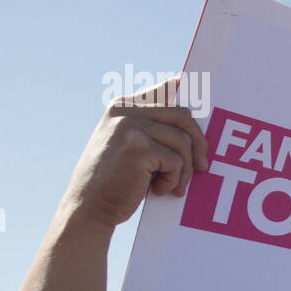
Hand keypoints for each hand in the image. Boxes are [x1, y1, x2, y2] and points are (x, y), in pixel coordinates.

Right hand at [63, 77, 208, 229]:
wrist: (88, 207)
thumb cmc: (115, 180)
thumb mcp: (127, 144)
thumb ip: (149, 127)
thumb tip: (188, 116)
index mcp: (123, 106)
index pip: (162, 90)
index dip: (180, 88)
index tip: (190, 83)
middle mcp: (126, 111)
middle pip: (183, 116)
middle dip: (199, 143)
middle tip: (202, 166)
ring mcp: (131, 127)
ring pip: (183, 143)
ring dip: (184, 170)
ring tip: (173, 186)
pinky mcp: (139, 148)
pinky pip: (176, 162)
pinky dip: (173, 180)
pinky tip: (157, 189)